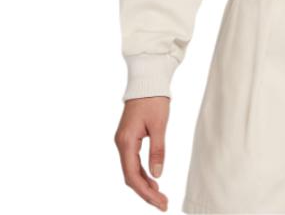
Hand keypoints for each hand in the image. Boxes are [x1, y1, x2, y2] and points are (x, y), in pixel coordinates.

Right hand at [114, 96, 170, 210]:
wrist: (147, 81)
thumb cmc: (154, 100)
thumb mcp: (159, 124)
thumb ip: (158, 150)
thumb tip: (157, 174)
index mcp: (126, 141)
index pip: (132, 175)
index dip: (145, 192)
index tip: (160, 202)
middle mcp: (121, 143)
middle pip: (130, 176)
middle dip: (146, 193)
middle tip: (163, 204)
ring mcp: (123, 141)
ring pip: (131, 171)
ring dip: (144, 185)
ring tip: (160, 197)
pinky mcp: (128, 138)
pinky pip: (133, 162)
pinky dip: (142, 174)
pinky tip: (153, 181)